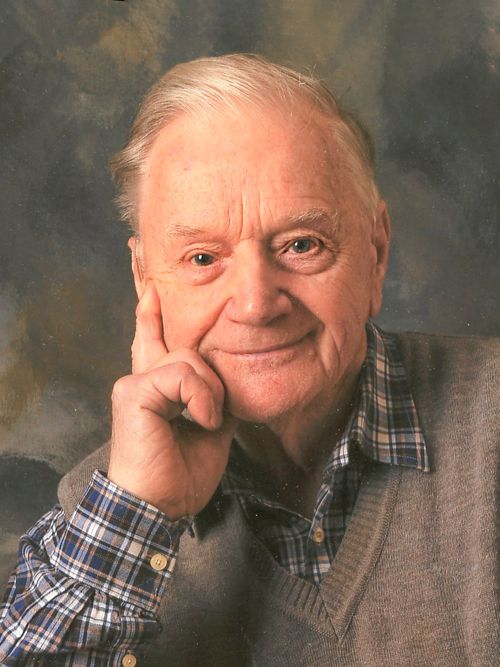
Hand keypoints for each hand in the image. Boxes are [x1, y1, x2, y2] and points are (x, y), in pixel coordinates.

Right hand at [108, 282, 236, 518]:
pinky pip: (182, 374)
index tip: (151, 290)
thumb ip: (213, 399)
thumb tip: (228, 383)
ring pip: (190, 357)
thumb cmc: (179, 477)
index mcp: (154, 390)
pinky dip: (201, 399)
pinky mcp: (134, 391)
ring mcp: (134, 383)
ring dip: (211, 394)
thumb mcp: (209, 431)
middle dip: (211, 380)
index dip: (150, 316)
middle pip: (186, 348)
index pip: (151, 342)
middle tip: (209, 420)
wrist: (158, 509)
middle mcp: (140, 380)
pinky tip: (201, 423)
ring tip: (206, 425)